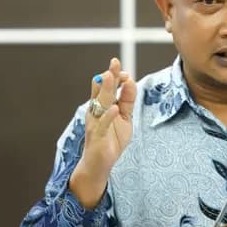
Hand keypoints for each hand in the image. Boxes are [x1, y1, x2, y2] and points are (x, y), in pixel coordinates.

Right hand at [69, 58, 136, 208]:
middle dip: (109, 76)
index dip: (115, 76)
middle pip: (102, 90)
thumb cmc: (111, 139)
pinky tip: (114, 109)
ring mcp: (95, 123)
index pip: (107, 86)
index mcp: (103, 106)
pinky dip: (108, 117)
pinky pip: (102, 125)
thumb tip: (131, 81)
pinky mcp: (96, 136)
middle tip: (114, 62)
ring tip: (111, 77)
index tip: (124, 70)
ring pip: (100, 103)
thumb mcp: (125, 118)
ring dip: (106, 90)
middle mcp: (96, 111)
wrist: (99, 164)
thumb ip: (127, 101)